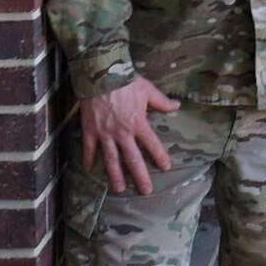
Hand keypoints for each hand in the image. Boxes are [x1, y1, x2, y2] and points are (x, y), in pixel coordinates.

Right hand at [80, 77, 180, 195]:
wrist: (100, 75)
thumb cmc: (125, 81)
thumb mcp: (148, 90)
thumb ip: (162, 101)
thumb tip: (177, 106)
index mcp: (138, 124)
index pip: (152, 145)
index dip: (160, 157)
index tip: (165, 167)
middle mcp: (122, 133)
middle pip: (133, 159)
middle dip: (140, 176)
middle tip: (146, 191)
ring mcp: (105, 134)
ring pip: (111, 159)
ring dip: (115, 175)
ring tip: (120, 189)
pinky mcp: (90, 130)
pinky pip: (89, 149)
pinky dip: (88, 159)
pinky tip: (88, 170)